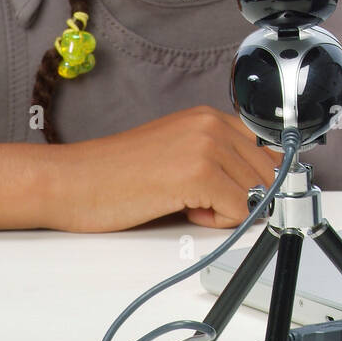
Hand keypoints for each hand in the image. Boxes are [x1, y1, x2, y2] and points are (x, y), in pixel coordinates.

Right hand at [49, 106, 281, 232]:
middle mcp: (211, 124)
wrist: (73, 183)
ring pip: (257, 194)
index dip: (260, 181)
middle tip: (205, 203)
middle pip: (269, 173)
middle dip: (247, 198)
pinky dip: (218, 222)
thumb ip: (218, 161)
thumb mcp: (177, 155)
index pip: (268, 150)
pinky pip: (240, 210)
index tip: (245, 197)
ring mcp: (206, 146)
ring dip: (229, 210)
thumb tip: (261, 187)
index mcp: (208, 117)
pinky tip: (184, 210)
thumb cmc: (116, 176)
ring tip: (187, 204)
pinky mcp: (197, 174)